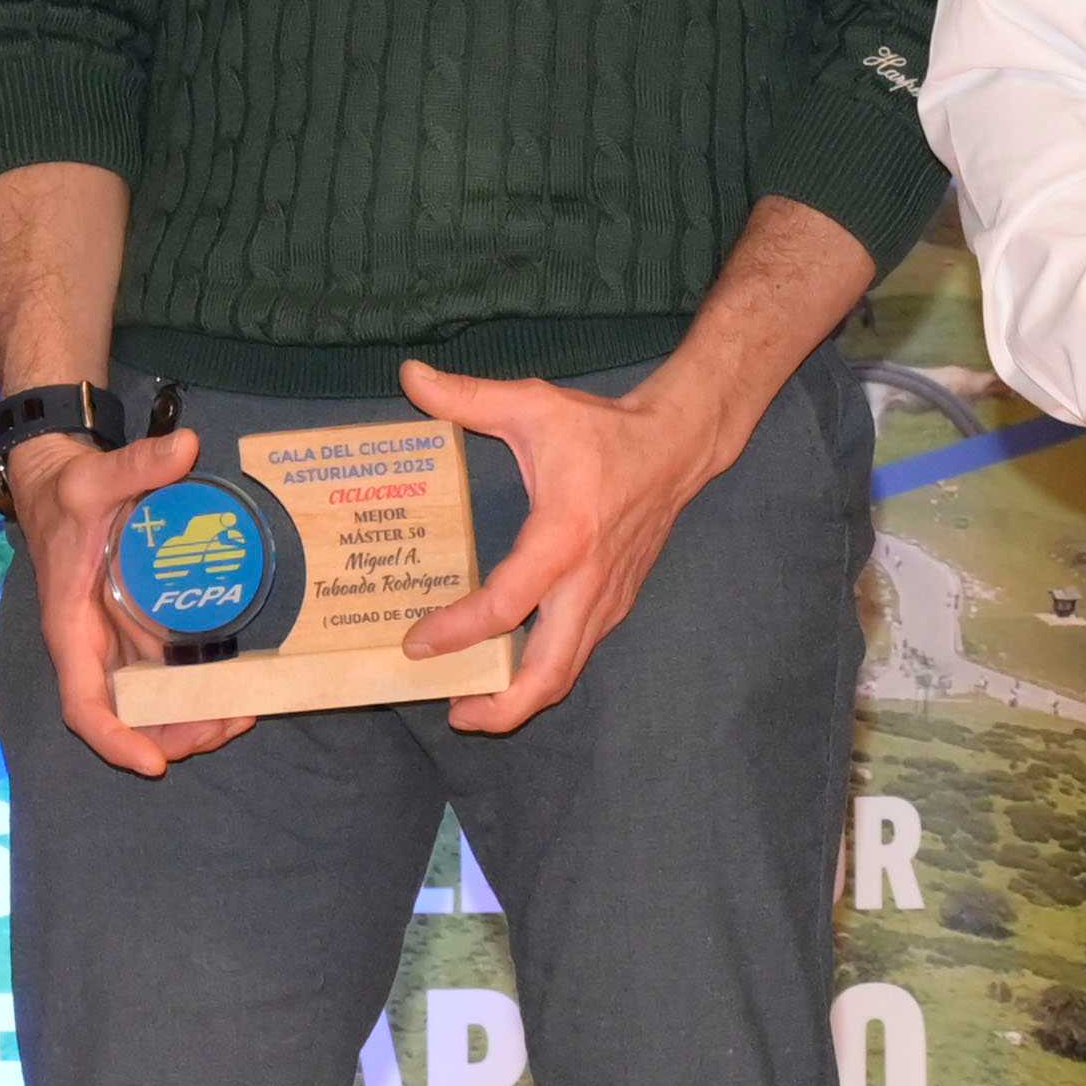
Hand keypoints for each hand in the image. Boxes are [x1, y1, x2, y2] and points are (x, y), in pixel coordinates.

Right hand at [18, 412, 227, 774]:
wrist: (59, 483)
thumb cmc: (68, 491)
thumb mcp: (96, 477)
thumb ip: (138, 464)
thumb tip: (185, 447)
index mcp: (72, 628)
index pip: (83, 704)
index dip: (115, 738)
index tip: (154, 763)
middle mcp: (94, 646)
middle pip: (126, 715)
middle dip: (172, 735)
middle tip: (228, 727)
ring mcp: (118, 641)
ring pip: (151, 701)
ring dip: (191, 719)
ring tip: (243, 716)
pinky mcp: (139, 628)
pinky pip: (168, 673)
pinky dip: (197, 689)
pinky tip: (239, 688)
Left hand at [400, 361, 759, 732]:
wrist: (676, 446)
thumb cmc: (600, 430)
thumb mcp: (533, 404)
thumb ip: (467, 397)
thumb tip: (408, 376)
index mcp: (564, 535)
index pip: (507, 606)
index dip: (456, 633)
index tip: (415, 644)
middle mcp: (589, 580)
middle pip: (550, 673)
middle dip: (501, 706)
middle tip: (452, 709)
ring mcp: (607, 599)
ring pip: (567, 673)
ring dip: (519, 699)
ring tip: (470, 701)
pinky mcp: (616, 605)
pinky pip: (576, 654)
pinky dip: (540, 673)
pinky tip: (505, 667)